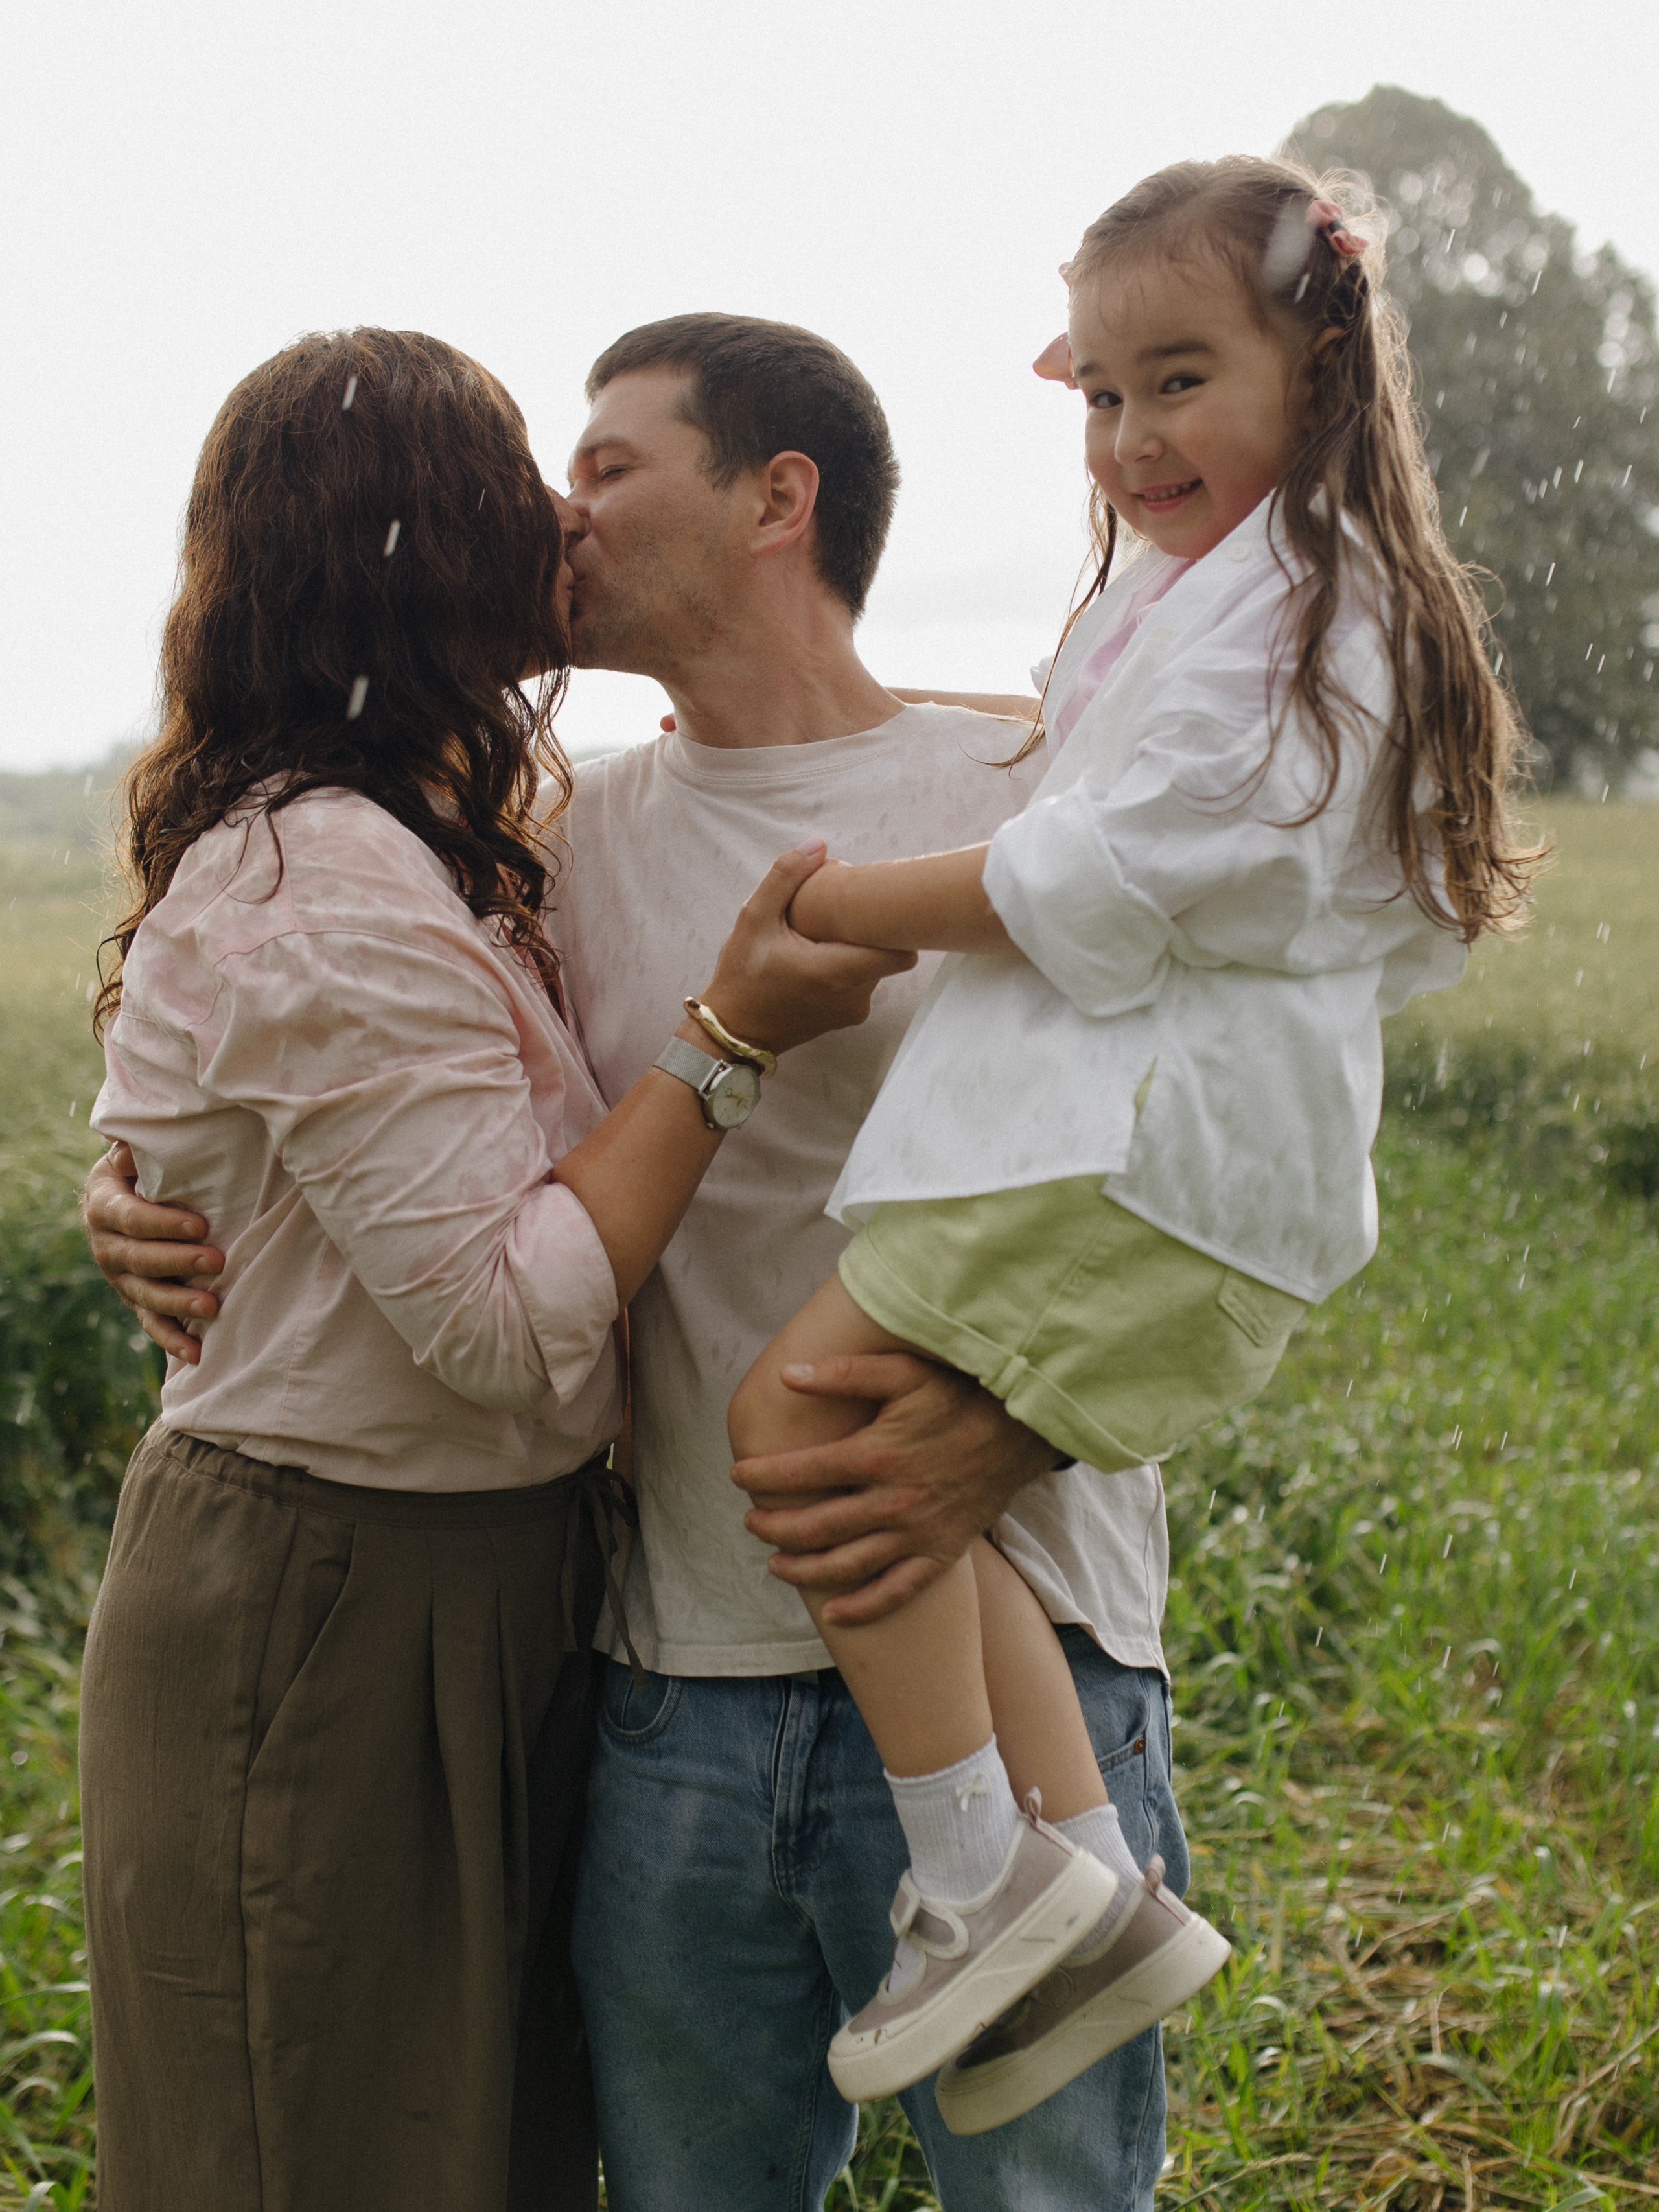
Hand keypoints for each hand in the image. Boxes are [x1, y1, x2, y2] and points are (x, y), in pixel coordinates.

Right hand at [81, 1142, 224, 1364]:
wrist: (121, 1199)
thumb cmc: (140, 1170)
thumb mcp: (134, 1153)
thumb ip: (139, 1149)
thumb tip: (139, 1142)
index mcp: (104, 1205)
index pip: (131, 1218)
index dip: (163, 1223)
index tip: (200, 1225)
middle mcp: (106, 1245)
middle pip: (139, 1259)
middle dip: (178, 1262)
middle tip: (217, 1261)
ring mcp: (119, 1277)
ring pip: (144, 1295)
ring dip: (178, 1303)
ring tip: (211, 1307)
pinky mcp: (135, 1299)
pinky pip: (150, 1323)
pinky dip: (172, 1340)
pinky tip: (196, 1354)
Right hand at [702, 841, 915, 1055]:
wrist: (734, 1032)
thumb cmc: (742, 977)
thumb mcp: (754, 919)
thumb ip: (785, 878)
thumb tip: (819, 845)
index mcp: (834, 972)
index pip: (901, 952)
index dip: (898, 926)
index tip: (881, 907)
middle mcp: (853, 996)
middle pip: (888, 953)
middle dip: (871, 930)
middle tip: (844, 912)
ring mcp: (853, 1010)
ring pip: (876, 967)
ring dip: (858, 948)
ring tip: (825, 934)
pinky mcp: (848, 1016)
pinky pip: (863, 982)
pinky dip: (849, 966)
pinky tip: (820, 955)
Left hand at [732, 1353, 1056, 1625]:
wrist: (1021, 1430)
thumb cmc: (958, 1396)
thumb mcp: (904, 1372)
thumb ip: (845, 1373)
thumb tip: (787, 1374)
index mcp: (877, 1455)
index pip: (802, 1473)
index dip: (763, 1477)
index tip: (738, 1475)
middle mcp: (893, 1502)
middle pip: (816, 1527)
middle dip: (774, 1528)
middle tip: (751, 1522)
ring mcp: (917, 1533)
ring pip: (847, 1565)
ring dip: (803, 1570)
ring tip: (775, 1565)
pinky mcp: (941, 1554)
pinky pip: (896, 1591)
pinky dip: (862, 1607)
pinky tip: (833, 1613)